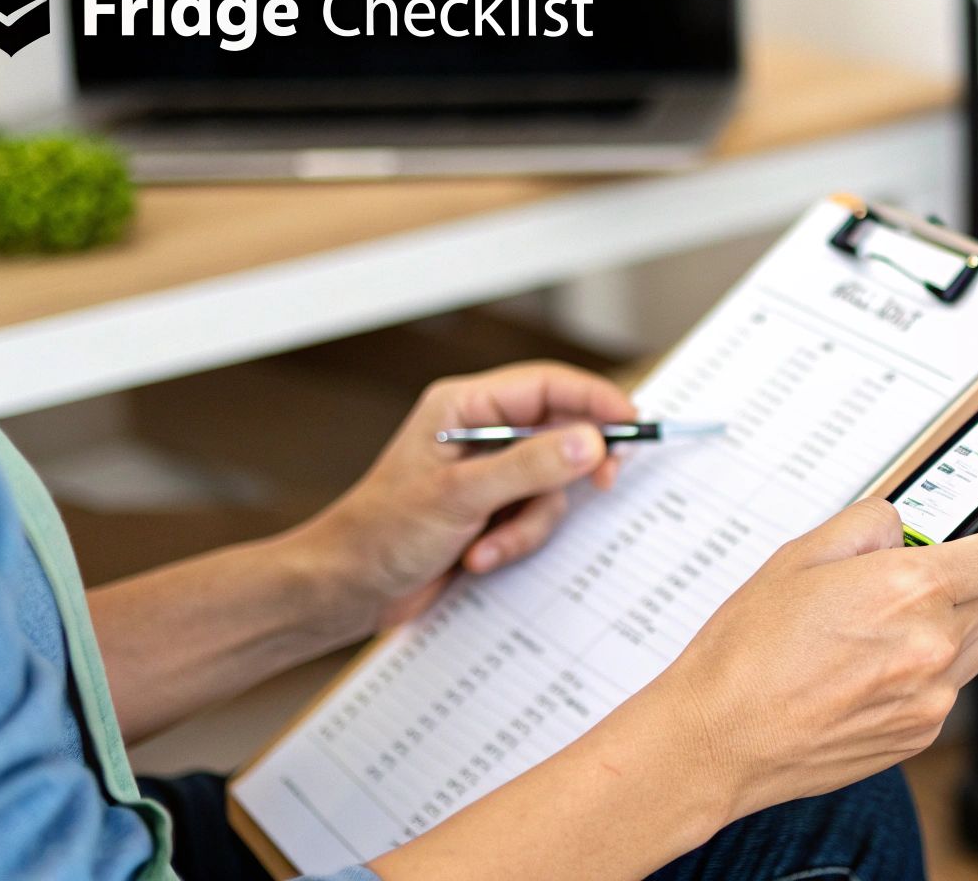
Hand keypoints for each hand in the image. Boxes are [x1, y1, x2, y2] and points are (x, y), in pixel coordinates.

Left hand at [301, 361, 636, 632]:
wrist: (345, 590)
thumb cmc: (379, 533)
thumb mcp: (459, 497)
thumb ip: (529, 466)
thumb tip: (591, 441)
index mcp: (465, 408)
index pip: (547, 385)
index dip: (595, 400)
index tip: (632, 424)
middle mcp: (481, 433)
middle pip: (560, 433)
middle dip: (572, 469)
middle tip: (604, 482)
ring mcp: (489, 475)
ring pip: (553, 485)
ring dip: (530, 522)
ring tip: (489, 545)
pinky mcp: (493, 511)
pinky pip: (536, 518)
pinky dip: (516, 541)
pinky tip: (478, 557)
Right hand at [650, 500, 977, 818]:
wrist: (721, 737)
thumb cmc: (749, 651)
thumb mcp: (801, 554)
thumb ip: (869, 523)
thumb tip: (905, 520)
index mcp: (911, 588)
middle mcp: (934, 644)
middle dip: (969, 576)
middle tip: (913, 574)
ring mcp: (932, 696)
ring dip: (951, 624)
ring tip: (882, 626)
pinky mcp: (920, 733)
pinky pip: (948, 686)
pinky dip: (926, 669)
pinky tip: (869, 667)